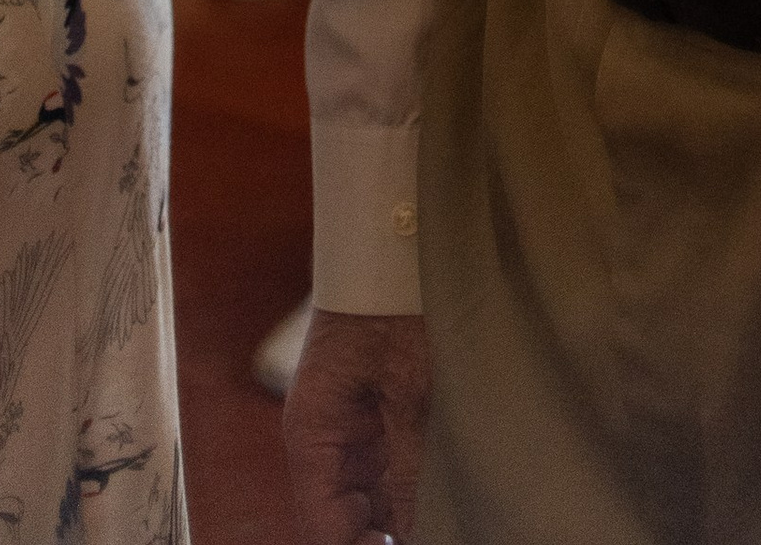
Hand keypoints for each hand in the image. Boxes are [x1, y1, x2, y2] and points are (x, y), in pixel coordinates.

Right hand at [284, 307, 431, 544]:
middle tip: (437, 531)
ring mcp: (352, 434)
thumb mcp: (410, 386)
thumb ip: (411, 465)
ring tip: (446, 519)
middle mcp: (325, 442)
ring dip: (404, 516)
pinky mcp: (378, 421)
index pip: (323, 528)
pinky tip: (446, 500)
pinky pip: (390, 475)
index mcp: (313, 434)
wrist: (399, 245)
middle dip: (384, 536)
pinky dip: (414, 492)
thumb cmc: (392, 302)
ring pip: (373, 504)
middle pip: (346, 521)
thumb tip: (415, 531)